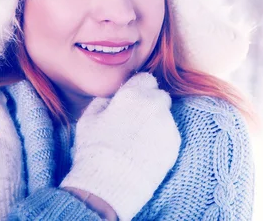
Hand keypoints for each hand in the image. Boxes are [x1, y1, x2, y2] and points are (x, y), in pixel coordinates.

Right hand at [60, 73, 180, 220]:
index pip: (145, 79)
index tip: (131, 100)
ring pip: (165, 116)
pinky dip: (161, 139)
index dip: (137, 88)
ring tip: (138, 141)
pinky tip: (145, 152)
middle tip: (136, 120)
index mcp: (134, 94)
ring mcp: (168, 124)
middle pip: (159, 96)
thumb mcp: (88, 119)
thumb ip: (104, 101)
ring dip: (155, 122)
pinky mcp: (174, 144)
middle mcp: (155, 105)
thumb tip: (112, 98)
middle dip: (150, 104)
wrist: (110, 183)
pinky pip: (169, 135)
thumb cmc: (94, 149)